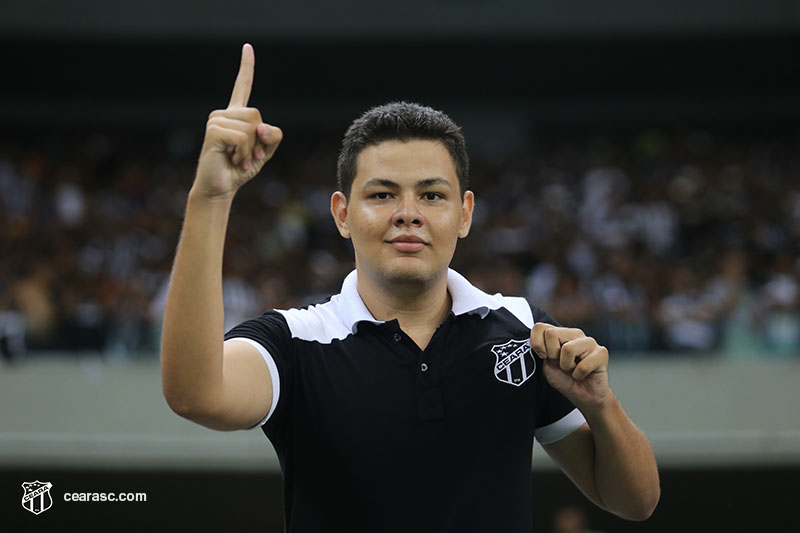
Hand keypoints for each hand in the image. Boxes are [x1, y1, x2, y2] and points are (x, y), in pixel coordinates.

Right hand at [192, 43, 282, 199]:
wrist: (220, 187)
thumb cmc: (241, 169)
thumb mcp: (266, 152)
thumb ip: (273, 136)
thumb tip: (262, 126)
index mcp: (236, 115)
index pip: (242, 86)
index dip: (246, 67)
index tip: (248, 46)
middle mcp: (224, 113)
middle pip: (257, 115)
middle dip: (260, 140)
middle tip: (249, 156)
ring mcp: (216, 120)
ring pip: (251, 127)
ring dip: (251, 150)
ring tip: (239, 159)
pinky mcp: (214, 130)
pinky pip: (243, 137)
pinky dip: (245, 152)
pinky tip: (235, 160)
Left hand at [529, 323, 609, 411]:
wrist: (583, 396)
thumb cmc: (564, 378)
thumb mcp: (546, 363)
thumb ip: (541, 347)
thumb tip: (538, 335)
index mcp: (560, 333)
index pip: (539, 327)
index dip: (537, 345)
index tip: (544, 357)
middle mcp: (575, 333)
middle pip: (551, 333)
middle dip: (551, 355)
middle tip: (560, 364)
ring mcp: (589, 341)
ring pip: (567, 348)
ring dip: (566, 365)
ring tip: (572, 369)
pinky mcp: (601, 353)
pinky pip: (583, 365)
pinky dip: (578, 375)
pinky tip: (582, 374)